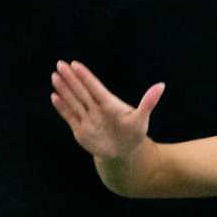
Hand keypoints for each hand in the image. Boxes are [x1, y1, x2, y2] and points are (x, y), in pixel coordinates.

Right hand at [49, 59, 164, 163]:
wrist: (123, 153)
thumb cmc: (134, 134)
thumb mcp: (142, 119)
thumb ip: (148, 102)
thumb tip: (161, 85)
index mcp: (109, 103)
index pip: (95, 87)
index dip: (85, 76)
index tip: (75, 64)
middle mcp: (96, 108)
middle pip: (81, 91)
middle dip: (70, 78)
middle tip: (60, 64)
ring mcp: (87, 118)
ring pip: (73, 101)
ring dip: (64, 89)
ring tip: (55, 76)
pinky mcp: (81, 129)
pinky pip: (69, 116)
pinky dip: (62, 107)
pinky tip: (54, 96)